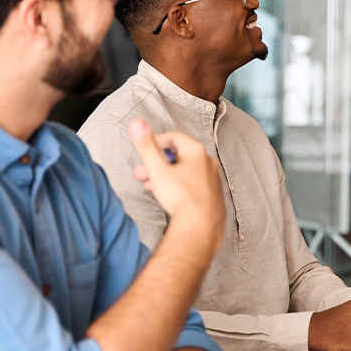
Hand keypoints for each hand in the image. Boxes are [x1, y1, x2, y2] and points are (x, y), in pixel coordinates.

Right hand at [129, 119, 224, 239]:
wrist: (201, 227)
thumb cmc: (181, 197)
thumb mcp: (158, 170)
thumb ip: (146, 146)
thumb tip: (137, 123)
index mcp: (196, 152)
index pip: (174, 137)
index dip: (156, 142)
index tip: (144, 150)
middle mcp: (208, 162)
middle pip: (178, 156)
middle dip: (156, 164)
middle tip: (139, 174)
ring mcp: (212, 179)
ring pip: (185, 172)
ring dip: (165, 176)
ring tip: (149, 186)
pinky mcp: (213, 195)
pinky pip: (193, 185)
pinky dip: (179, 186)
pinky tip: (168, 197)